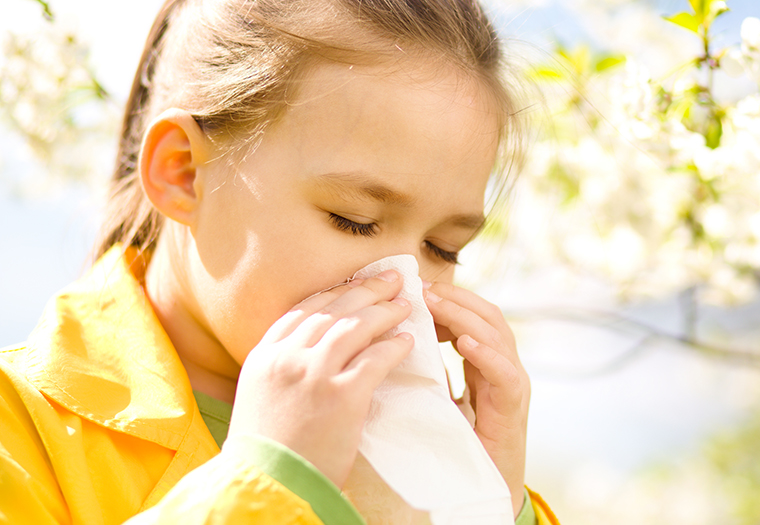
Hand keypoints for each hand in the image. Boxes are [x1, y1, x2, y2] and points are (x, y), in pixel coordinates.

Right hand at [228, 271, 413, 487]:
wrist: (267, 487)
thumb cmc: (267, 447)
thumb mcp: (260, 395)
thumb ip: (283, 365)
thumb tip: (315, 344)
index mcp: (265, 355)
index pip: (305, 309)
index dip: (336, 292)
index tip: (357, 282)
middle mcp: (287, 357)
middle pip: (334, 309)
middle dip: (366, 290)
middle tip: (392, 280)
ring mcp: (314, 374)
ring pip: (356, 327)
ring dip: (384, 311)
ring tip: (405, 306)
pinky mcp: (342, 397)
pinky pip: (375, 360)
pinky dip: (394, 347)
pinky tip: (407, 342)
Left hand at [424, 282, 529, 517]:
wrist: (485, 485)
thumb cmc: (461, 440)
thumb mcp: (441, 396)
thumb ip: (431, 371)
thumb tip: (397, 344)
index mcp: (486, 361)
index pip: (474, 316)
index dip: (450, 299)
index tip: (418, 290)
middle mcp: (504, 365)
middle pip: (488, 316)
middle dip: (456, 298)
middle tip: (423, 289)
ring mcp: (513, 383)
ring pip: (498, 336)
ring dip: (465, 317)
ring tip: (436, 305)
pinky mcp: (513, 407)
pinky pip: (505, 374)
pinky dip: (486, 354)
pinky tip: (465, 344)